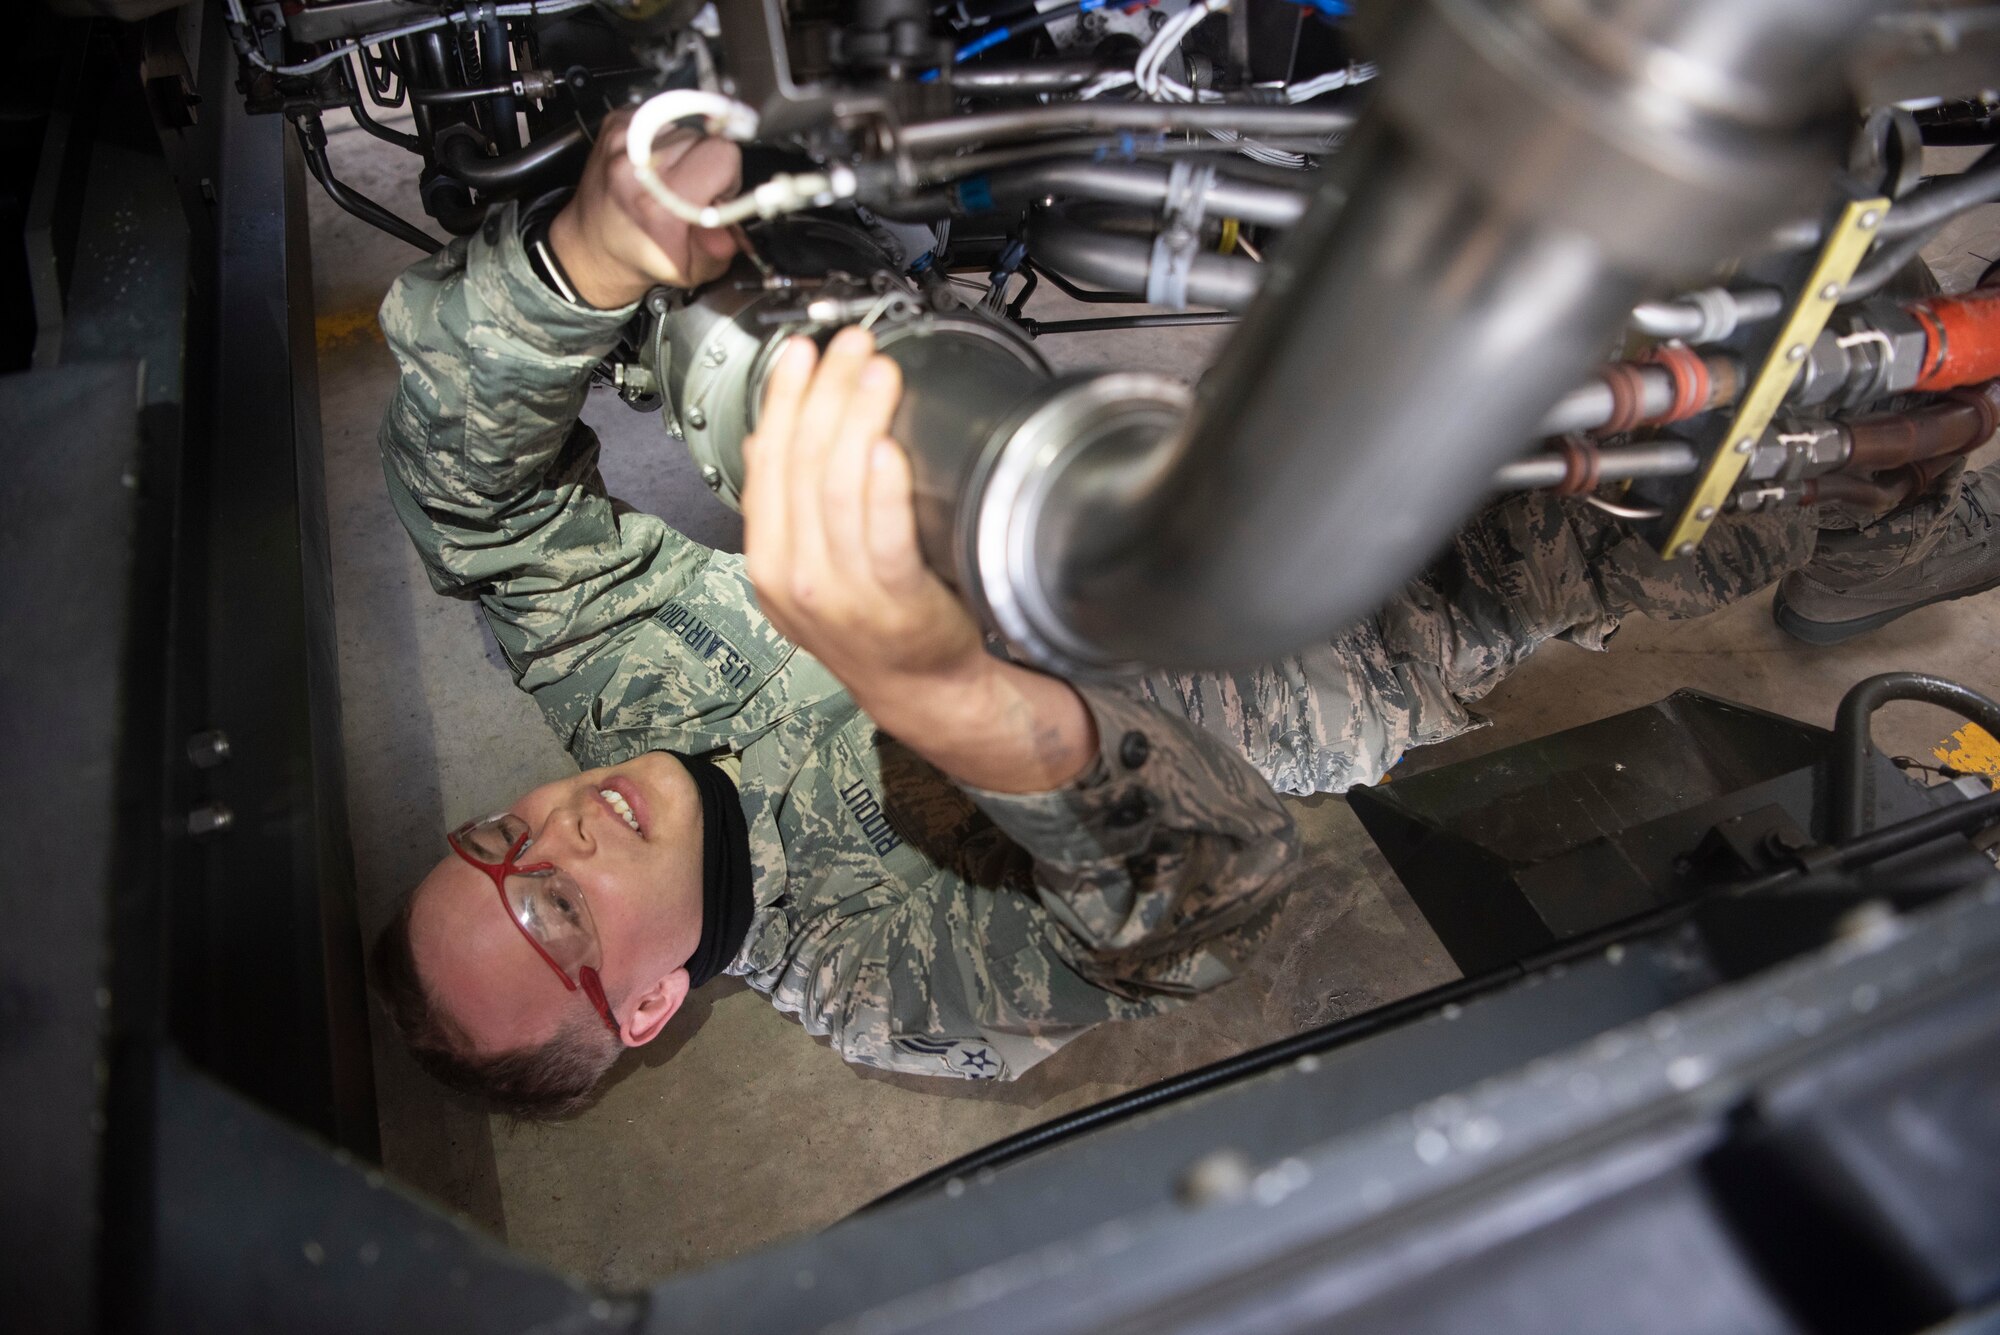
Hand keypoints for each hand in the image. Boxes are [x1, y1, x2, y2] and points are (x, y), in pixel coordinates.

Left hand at [546, 108, 740, 307]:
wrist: (592, 244)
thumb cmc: (640, 254)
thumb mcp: (689, 270)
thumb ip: (720, 249)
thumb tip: (738, 225)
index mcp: (658, 201)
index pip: (722, 154)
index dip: (728, 177)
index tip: (714, 197)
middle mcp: (637, 163)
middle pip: (705, 137)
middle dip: (707, 164)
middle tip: (690, 192)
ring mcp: (622, 138)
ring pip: (685, 125)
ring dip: (685, 151)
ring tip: (669, 180)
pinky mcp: (615, 124)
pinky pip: (662, 117)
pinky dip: (665, 139)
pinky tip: (655, 165)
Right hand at [742, 329, 988, 697]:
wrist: (918, 689)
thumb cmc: (872, 623)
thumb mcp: (806, 567)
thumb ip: (787, 508)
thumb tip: (767, 437)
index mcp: (768, 560)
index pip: (766, 463)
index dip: (782, 400)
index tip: (802, 353)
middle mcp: (795, 576)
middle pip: (803, 465)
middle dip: (826, 393)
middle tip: (853, 347)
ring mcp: (842, 592)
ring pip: (838, 489)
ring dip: (858, 420)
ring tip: (879, 373)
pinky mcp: (894, 603)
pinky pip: (883, 537)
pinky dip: (883, 488)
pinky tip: (889, 447)